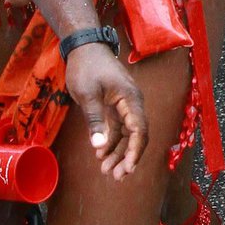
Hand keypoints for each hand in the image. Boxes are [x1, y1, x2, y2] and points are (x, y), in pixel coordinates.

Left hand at [63, 44, 147, 178]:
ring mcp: (124, 105)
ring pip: (127, 134)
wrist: (84, 48)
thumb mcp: (87, 95)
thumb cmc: (87, 68)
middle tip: (115, 176)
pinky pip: (118, 128)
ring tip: (106, 170)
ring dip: (118, 152)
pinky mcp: (115, 106)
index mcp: (131, 99)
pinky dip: (111, 141)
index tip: (128, 169)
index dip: (135, 151)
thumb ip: (95, 121)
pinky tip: (101, 154)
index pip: (140, 130)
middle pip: (136, 135)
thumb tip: (99, 147)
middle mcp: (132, 103)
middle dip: (127, 156)